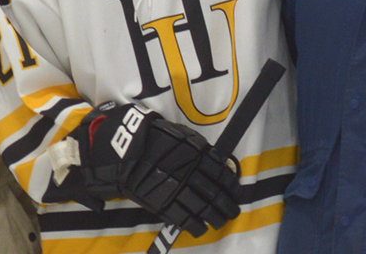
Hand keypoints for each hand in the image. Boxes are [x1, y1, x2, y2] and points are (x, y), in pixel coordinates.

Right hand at [70, 102, 241, 236]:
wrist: (128, 151)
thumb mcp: (183, 137)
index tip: (237, 193)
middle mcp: (191, 174)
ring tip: (220, 221)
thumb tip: (221, 163)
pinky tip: (201, 228)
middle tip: (233, 211)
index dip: (232, 187)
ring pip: (204, 210)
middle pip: (216, 195)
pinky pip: (186, 220)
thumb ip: (202, 150)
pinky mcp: (165, 204)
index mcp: (197, 156)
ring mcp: (178, 191)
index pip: (222, 175)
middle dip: (228, 206)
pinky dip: (196, 227)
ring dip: (216, 218)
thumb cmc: (157, 140)